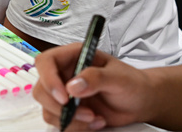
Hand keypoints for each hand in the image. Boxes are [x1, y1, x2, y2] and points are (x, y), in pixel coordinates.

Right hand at [32, 43, 151, 130]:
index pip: (46, 62)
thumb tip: (73, 86)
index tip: (64, 96)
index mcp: (73, 56)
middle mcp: (63, 73)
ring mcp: (64, 92)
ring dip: (70, 119)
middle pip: (41, 88)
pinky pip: (58, 121)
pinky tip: (94, 122)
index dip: (48, 78)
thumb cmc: (132, 83)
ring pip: (47, 108)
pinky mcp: (67, 110)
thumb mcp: (119, 77)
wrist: (140, 102)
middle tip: (85, 112)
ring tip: (94, 118)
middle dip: (59, 106)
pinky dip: (75, 127)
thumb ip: (96, 78)